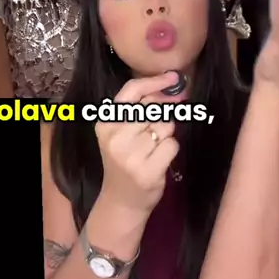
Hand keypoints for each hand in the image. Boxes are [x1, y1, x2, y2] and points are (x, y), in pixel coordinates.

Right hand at [95, 72, 180, 217]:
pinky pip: (172, 145)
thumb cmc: (124, 160)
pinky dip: (171, 149)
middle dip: (162, 114)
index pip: (132, 91)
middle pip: (153, 108)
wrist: (121, 201)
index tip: (173, 77)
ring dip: (166, 134)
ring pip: (166, 126)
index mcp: (106, 123)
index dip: (154, 81)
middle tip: (158, 128)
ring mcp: (131, 155)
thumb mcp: (121, 132)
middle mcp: (115, 137)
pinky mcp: (147, 171)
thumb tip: (171, 87)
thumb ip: (140, 109)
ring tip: (153, 148)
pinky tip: (159, 159)